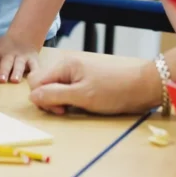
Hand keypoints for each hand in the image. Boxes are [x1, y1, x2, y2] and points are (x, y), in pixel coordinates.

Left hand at [0, 33, 41, 83]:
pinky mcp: (33, 60)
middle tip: (0, 80)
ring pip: (19, 64)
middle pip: (5, 61)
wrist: (23, 37)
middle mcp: (9, 53)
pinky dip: (36, 72)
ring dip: (17, 72)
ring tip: (14, 80)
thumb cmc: (2, 47)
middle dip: (3, 70)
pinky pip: (35, 66)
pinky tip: (35, 79)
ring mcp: (21, 57)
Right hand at [28, 55, 161, 115]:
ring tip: (75, 108)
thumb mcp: (82, 96)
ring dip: (60, 100)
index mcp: (65, 66)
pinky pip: (67, 89)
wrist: (142, 86)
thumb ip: (54, 95)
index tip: (60, 110)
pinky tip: (81, 104)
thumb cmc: (113, 91)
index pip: (36, 81)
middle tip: (67, 110)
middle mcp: (68, 66)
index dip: (42, 98)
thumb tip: (32, 97)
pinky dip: (70, 99)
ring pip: (55, 87)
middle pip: (44, 84)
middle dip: (49, 100)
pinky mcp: (85, 79)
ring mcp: (77, 72)